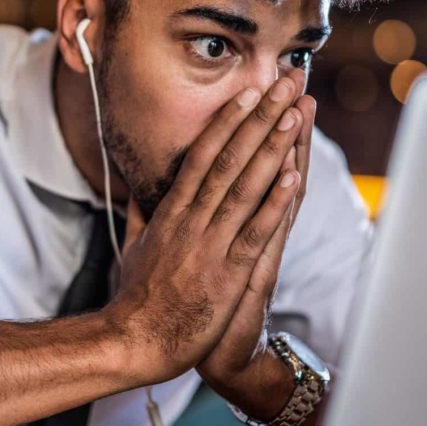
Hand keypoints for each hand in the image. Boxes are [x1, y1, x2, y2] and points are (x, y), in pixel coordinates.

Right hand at [102, 75, 303, 384]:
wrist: (134, 342)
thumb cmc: (135, 299)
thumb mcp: (131, 248)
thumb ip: (139, 215)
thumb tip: (136, 189)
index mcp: (171, 213)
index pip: (202, 155)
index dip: (228, 121)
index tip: (249, 93)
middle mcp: (191, 220)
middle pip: (228, 158)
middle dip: (259, 118)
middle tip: (284, 84)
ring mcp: (209, 245)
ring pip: (244, 186)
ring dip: (272, 148)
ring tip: (295, 114)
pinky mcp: (226, 273)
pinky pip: (255, 230)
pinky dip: (274, 201)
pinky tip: (293, 175)